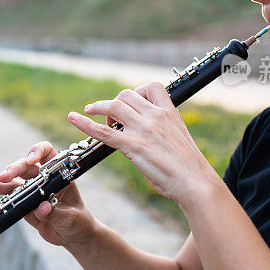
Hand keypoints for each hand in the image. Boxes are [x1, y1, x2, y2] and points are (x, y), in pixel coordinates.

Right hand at [0, 141, 96, 246]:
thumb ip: (56, 213)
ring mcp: (32, 192)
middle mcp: (43, 180)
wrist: (74, 237)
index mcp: (58, 175)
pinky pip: (8, 202)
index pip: (47, 153)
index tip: (31, 160)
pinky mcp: (24, 207)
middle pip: (25, 167)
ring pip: (13, 184)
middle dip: (13, 169)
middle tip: (3, 176)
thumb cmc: (79, 222)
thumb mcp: (71, 218)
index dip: (38, 151)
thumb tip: (41, 208)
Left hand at [66, 82, 216, 204]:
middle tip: (111, 118)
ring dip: (99, 107)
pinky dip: (85, 123)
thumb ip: (160, 132)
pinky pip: (104, 131)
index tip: (132, 103)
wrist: (196, 183)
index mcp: (170, 113)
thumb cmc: (189, 168)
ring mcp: (143, 129)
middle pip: (127, 94)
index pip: (151, 87)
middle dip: (114, 102)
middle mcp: (156, 116)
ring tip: (90, 112)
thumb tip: (145, 138)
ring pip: (114, 106)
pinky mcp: (133, 146)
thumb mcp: (177, 140)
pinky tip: (73, 118)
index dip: (137, 92)